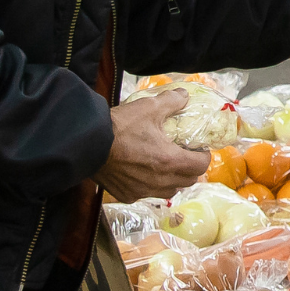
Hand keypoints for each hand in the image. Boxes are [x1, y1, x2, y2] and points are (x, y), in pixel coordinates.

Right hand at [93, 90, 209, 201]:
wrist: (86, 143)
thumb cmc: (119, 126)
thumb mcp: (148, 108)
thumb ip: (171, 102)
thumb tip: (185, 95)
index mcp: (170, 161)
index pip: (201, 165)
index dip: (203, 155)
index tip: (198, 148)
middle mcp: (161, 181)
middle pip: (189, 180)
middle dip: (191, 168)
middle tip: (184, 155)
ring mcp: (144, 191)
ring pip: (171, 190)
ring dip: (174, 180)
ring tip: (166, 165)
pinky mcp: (128, 195)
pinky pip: (148, 194)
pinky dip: (151, 186)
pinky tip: (143, 173)